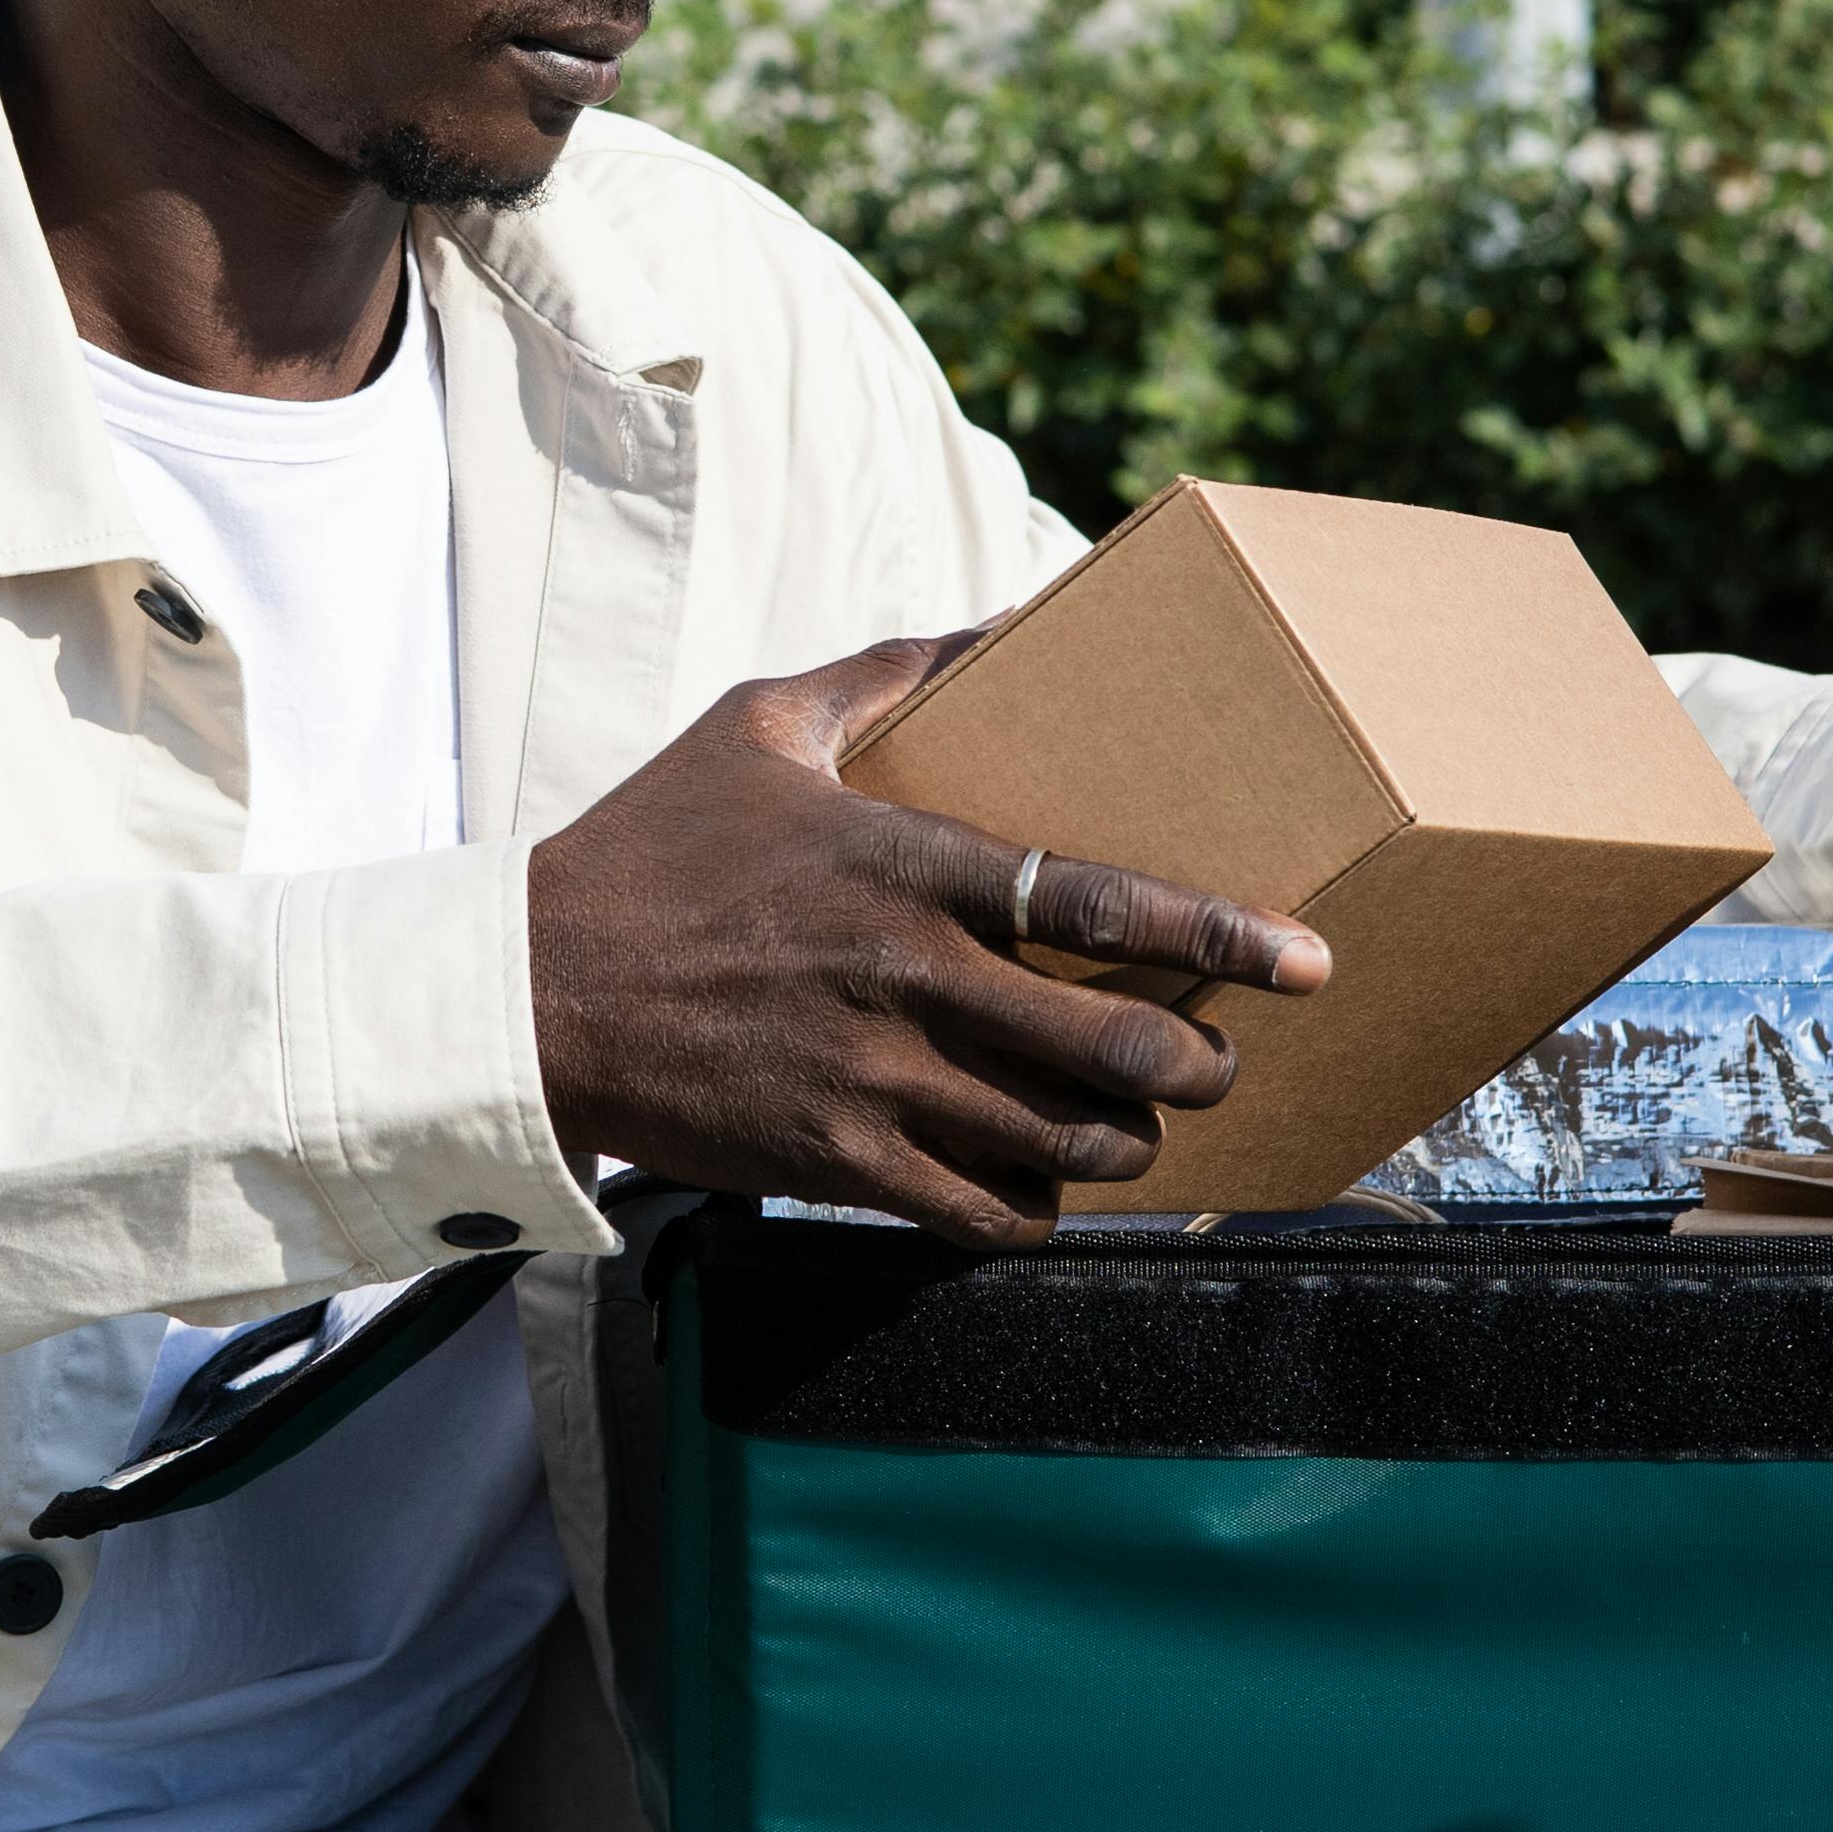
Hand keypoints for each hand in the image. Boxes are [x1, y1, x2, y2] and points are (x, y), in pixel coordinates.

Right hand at [524, 633, 1326, 1246]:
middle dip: (1200, 1064)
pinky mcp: (835, 1166)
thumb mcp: (759, 726)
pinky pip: (982, 1212)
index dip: (1219, 934)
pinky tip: (1043, 1187)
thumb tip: (1005, 619)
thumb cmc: (649, 849)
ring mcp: (874, 1084)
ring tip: (1139, 1126)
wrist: (530, 993)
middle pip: (1114, 1045)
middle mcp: (907, 979)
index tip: (1302, 958)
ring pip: (1064, 1140)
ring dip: (1128, 1143)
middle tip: (1222, 1061)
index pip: (1100, 899)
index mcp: (904, 866)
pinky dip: (1036, 1208)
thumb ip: (888, 673)